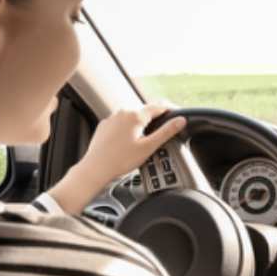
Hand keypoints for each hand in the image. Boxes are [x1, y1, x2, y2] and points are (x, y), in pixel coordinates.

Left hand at [47, 103, 185, 213]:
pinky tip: (128, 143)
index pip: (158, 107)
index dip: (169, 110)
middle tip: (162, 131)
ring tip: (145, 140)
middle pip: (144, 111)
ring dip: (141, 124)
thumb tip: (180, 120)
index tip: (176, 114)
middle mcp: (122, 112)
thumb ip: (166, 132)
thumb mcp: (148, 147)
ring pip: (131, 117)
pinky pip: (120, 124)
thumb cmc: (120, 160)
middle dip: (155, 119)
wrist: (95, 168)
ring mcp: (111, 119)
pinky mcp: (104, 126)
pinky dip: (127, 129)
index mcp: (135, 115)